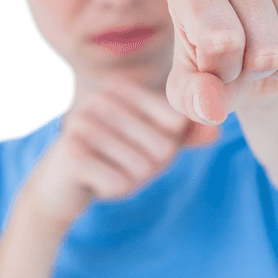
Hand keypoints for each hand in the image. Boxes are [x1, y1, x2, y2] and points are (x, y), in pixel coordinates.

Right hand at [23, 73, 219, 233]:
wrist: (62, 185)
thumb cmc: (114, 158)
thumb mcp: (153, 144)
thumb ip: (184, 135)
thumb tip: (216, 131)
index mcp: (122, 87)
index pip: (176, 123)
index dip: (166, 146)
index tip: (139, 145)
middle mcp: (99, 98)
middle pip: (162, 148)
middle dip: (148, 167)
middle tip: (120, 162)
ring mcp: (81, 124)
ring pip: (141, 168)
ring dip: (130, 180)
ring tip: (107, 170)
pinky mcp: (71, 155)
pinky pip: (119, 184)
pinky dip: (114, 191)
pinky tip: (96, 182)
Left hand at [164, 0, 277, 123]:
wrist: (257, 46)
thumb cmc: (216, 62)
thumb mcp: (191, 89)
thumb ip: (192, 100)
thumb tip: (211, 107)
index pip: (222, 44)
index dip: (224, 72)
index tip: (217, 59)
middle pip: (267, 53)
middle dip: (259, 70)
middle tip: (249, 53)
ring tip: (276, 45)